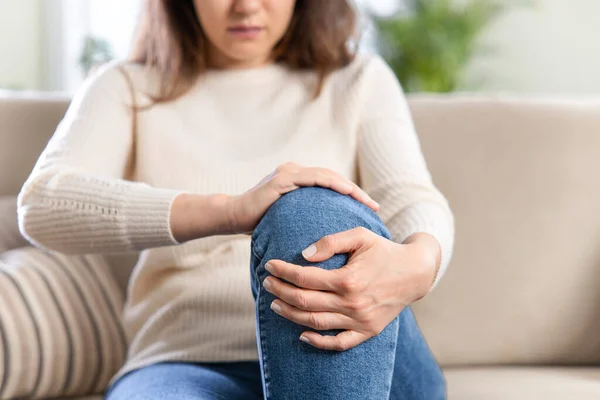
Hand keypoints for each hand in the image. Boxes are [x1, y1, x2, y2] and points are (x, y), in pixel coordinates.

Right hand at [225, 162, 378, 233]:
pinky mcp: (282, 179)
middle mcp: (296, 172)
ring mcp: (289, 173)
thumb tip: (328, 242)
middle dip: (356, 192)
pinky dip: (330, 183)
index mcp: (300, 181)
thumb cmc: (260, 223)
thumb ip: (306, 222)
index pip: (332, 185)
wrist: (233, 217)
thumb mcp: (289, 222)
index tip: (370, 210)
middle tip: (374, 207)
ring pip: (327, 176)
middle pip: (334, 179)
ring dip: (349, 187)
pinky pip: (312, 178)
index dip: (352, 195)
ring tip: (365, 201)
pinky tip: (346, 191)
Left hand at [262, 228, 438, 350]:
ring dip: (291, 314)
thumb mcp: (360, 236)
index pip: (304, 278)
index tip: (270, 265)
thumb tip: (303, 255)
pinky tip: (302, 334)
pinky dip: (319, 342)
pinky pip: (339, 343)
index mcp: (348, 279)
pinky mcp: (367, 331)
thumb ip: (330, 241)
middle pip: (305, 301)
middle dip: (281, 291)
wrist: (415, 272)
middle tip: (267, 283)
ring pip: (315, 322)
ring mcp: (360, 320)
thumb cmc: (384, 250)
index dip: (283, 271)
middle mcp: (352, 303)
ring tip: (275, 304)